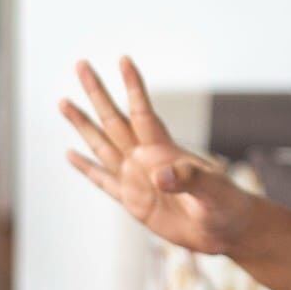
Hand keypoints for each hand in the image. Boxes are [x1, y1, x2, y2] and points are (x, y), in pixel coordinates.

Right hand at [60, 57, 256, 254]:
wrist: (226, 230)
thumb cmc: (227, 204)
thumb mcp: (214, 191)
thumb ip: (189, 179)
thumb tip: (160, 176)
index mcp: (165, 150)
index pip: (143, 112)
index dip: (133, 87)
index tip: (124, 59)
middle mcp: (146, 158)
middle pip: (114, 120)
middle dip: (97, 93)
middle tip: (81, 64)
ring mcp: (136, 178)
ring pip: (102, 145)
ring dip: (83, 124)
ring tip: (63, 102)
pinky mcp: (132, 202)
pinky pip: (102, 181)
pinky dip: (86, 168)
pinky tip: (70, 154)